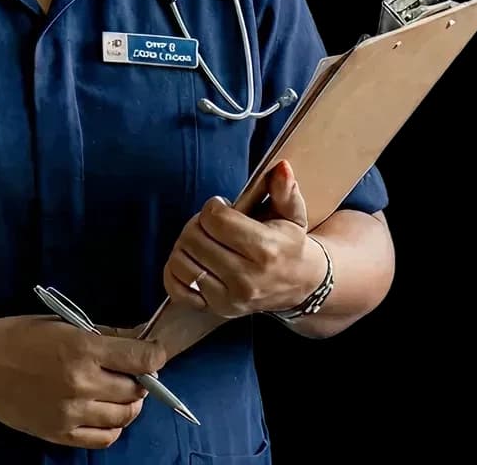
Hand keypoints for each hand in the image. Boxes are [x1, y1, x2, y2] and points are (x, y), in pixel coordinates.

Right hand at [0, 314, 166, 449]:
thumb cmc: (17, 336)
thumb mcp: (62, 325)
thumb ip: (104, 335)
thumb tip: (141, 339)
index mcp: (82, 349)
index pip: (142, 359)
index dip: (155, 355)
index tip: (154, 353)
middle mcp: (81, 384)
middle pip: (136, 390)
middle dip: (140, 380)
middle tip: (131, 372)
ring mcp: (71, 413)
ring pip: (124, 416)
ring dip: (129, 404)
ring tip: (118, 393)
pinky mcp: (59, 433)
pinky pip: (103, 438)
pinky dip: (112, 427)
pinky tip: (104, 413)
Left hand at [161, 161, 323, 318]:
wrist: (301, 284)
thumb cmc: (290, 244)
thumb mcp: (293, 214)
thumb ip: (285, 189)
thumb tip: (280, 167)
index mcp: (266, 250)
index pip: (216, 220)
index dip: (213, 206)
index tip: (222, 207)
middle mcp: (246, 278)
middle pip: (194, 238)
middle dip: (198, 223)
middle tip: (211, 223)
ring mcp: (230, 298)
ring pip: (181, 261)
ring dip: (185, 245)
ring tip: (203, 240)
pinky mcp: (217, 310)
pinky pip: (177, 289)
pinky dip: (175, 272)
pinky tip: (192, 260)